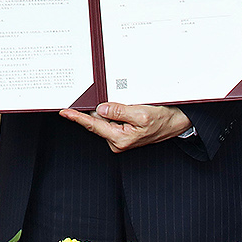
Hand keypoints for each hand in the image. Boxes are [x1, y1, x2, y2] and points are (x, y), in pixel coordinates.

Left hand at [59, 103, 190, 152]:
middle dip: (101, 108)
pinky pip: (112, 119)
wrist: (176, 123)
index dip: (77, 118)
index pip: (93, 125)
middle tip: (118, 101)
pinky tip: (129, 108)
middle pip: (98, 120)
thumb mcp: (141, 114)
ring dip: (112, 109)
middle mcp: (117, 141)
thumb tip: (101, 109)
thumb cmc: (162, 120)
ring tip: (132, 106)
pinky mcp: (122, 133)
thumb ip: (119, 111)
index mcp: (119, 139)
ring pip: (105, 118)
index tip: (65, 112)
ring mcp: (119, 138)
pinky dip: (115, 111)